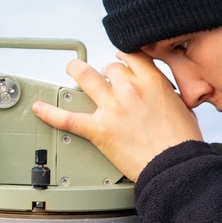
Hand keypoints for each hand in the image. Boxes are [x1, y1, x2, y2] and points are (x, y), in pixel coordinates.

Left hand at [32, 51, 203, 181]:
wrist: (175, 166)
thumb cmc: (182, 143)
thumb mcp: (183, 108)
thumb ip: (166, 96)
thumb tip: (160, 96)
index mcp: (152, 82)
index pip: (132, 57)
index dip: (124, 56)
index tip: (120, 58)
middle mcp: (129, 89)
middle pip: (110, 68)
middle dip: (105, 71)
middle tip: (101, 74)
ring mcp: (112, 108)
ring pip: (86, 78)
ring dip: (76, 70)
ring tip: (71, 68)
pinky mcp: (98, 130)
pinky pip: (67, 119)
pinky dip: (49, 112)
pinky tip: (38, 107)